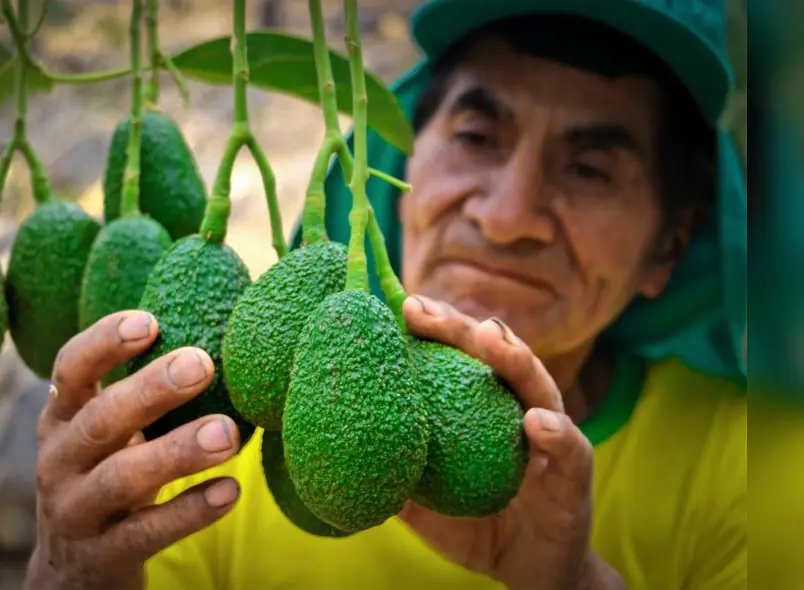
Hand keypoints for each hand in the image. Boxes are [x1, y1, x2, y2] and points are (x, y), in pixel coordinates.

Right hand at [24, 310, 243, 589]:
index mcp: (62, 419)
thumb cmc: (106, 479)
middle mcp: (59, 461)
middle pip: (99, 419)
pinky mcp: (101, 557)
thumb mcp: (107, 436)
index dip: (104, 342)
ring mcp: (75, 511)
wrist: (71, 574)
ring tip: (228, 433)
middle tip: (203, 364)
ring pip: (121, 478)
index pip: (70, 369)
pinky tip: (230, 491)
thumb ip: (139, 395)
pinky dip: (189, 511)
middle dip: (150, 389)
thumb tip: (215, 335)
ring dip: (177, 452)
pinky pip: (145, 532)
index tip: (150, 322)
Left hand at [397, 295, 624, 589]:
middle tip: (419, 308)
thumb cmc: (477, 527)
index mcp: (484, 409)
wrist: (530, 573)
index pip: (459, 357)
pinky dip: (555, 433)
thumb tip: (339, 458)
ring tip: (488, 336)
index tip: (394, 307)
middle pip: (494, 357)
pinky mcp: (573, 477)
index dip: (431, 331)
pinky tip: (534, 422)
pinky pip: (569, 450)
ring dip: (513, 359)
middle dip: (459, 327)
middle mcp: (519, 411)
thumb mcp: (424, 502)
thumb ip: (393, 476)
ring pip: (537, 387)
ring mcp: (551, 440)